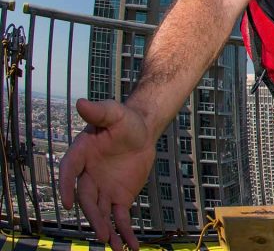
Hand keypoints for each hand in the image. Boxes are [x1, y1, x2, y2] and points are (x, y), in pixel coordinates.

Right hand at [59, 99, 155, 250]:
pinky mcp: (120, 197)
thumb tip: (82, 103)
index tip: (66, 201)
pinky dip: (124, 232)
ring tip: (115, 247)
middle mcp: (88, 176)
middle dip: (93, 218)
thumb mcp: (113, 113)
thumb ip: (99, 111)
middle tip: (102, 234)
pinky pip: (120, 217)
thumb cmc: (124, 119)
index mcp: (81, 155)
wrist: (141, 130)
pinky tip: (130, 246)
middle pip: (86, 199)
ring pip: (102, 213)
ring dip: (107, 230)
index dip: (66, 186)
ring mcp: (103, 189)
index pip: (69, 172)